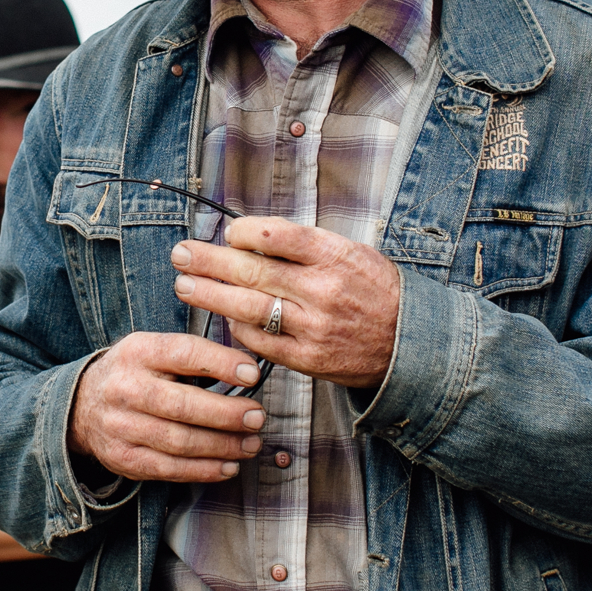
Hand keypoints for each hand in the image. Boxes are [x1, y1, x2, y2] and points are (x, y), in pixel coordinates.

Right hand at [67, 331, 264, 482]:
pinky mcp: (124, 458)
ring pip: (180, 442)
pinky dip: (204, 470)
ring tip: (250, 443)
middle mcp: (125, 388)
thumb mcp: (152, 350)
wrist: (81, 405)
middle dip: (227, 414)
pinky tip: (228, 465)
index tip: (252, 374)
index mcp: (138, 352)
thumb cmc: (133, 374)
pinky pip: (170, 469)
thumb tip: (246, 370)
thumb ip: (192, 357)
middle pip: (183, 405)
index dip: (220, 364)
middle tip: (256, 417)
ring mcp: (121, 426)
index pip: (183, 354)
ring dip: (222, 446)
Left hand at [171, 217, 399, 388]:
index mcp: (334, 256)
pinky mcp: (308, 358)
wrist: (410, 343)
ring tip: (185, 285)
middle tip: (181, 254)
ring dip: (210, 296)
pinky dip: (238, 329)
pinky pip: (261, 341)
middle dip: (210, 261)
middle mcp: (322, 290)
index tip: (226, 233)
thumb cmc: (374, 290)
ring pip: (249, 308)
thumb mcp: (352, 253)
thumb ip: (304, 246)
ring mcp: (314, 327)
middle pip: (253, 272)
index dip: (243, 233)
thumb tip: (249, 236)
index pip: (277, 237)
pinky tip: (224, 318)